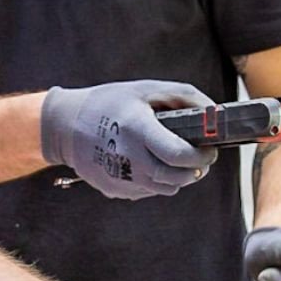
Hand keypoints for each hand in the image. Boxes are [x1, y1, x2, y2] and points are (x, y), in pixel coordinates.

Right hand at [40, 80, 217, 199]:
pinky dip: (157, 180)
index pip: (178, 153)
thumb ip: (184, 97)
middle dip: (197, 169)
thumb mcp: (145, 90)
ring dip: (179, 176)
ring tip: (177, 158)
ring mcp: (120, 178)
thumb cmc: (109, 102)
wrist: (64, 126)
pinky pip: (148, 191)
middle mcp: (128, 157)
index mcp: (136, 129)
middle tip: (202, 157)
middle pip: (177, 177)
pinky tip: (149, 162)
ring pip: (166, 188)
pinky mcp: (115, 190)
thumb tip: (215, 112)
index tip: (210, 149)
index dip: (202, 155)